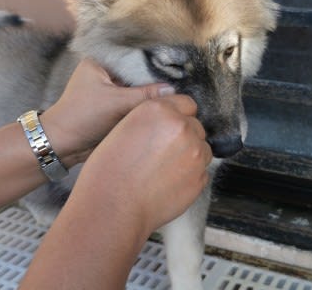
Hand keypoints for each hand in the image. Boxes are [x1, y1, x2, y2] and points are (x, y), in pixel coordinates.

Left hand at [40, 59, 173, 165]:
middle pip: (138, 73)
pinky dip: (145, 106)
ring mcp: (110, 90)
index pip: (134, 56)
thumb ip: (146, 95)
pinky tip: (163, 107)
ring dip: (151, 94)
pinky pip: (134, 102)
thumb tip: (173, 90)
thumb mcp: (116, 103)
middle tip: (180, 83)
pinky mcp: (113, 106)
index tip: (178, 68)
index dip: (155, 63)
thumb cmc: (81, 117)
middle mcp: (106, 72)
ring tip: (176, 95)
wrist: (62, 145)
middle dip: (155, 80)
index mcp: (101, 61)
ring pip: (138, 88)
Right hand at [72, 95, 212, 236]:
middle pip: (195, 126)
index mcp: (158, 110)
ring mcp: (194, 152)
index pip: (186, 103)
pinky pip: (201, 171)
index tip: (170, 129)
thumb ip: (152, 119)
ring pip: (202, 148)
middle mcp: (181, 126)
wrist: (113, 208)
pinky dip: (190, 176)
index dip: (178, 116)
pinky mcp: (200, 177)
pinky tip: (168, 183)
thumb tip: (169, 119)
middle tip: (162, 154)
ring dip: (189, 156)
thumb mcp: (124, 128)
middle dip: (184, 137)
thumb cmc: (109, 172)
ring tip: (163, 171)